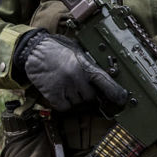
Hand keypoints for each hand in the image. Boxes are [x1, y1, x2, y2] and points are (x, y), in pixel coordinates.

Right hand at [13, 29, 129, 111]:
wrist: (34, 50)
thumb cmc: (57, 49)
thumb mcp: (77, 51)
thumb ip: (89, 65)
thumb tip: (102, 78)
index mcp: (84, 65)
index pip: (104, 81)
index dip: (115, 92)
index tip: (122, 99)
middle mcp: (76, 76)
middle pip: (90, 96)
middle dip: (86, 94)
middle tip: (78, 86)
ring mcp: (65, 86)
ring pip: (77, 103)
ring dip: (74, 98)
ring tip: (66, 85)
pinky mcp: (53, 94)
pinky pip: (65, 107)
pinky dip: (63, 103)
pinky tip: (60, 92)